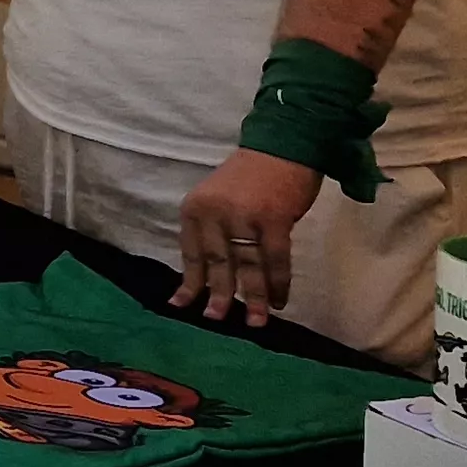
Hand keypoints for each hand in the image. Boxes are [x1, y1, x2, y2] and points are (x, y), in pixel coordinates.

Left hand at [172, 149, 322, 326]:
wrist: (285, 144)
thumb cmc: (252, 175)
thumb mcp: (219, 200)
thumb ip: (214, 231)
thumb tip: (214, 275)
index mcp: (196, 209)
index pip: (191, 253)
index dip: (189, 281)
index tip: (182, 306)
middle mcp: (214, 213)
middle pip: (217, 263)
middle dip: (220, 296)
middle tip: (219, 320)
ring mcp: (244, 216)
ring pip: (247, 266)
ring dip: (253, 297)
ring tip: (256, 322)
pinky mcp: (274, 219)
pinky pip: (275, 260)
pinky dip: (278, 283)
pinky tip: (280, 300)